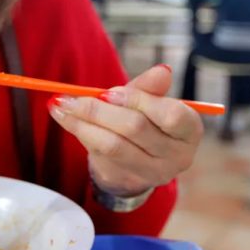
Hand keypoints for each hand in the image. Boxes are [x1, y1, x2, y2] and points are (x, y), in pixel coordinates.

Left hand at [47, 65, 203, 196]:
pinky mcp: (129, 180)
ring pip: (113, 145)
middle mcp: (177, 156)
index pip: (170, 114)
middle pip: (136, 128)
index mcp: (189, 130)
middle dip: (99, 109)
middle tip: (70, 97)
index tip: (108, 91)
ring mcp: (153, 173)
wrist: (136, 160)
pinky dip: (80, 133)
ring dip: (81, 122)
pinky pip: (100, 156)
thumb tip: (162, 69)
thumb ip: (150, 87)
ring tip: (59, 105)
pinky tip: (64, 118)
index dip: (138, 100)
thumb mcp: (149, 101)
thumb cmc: (146, 121)